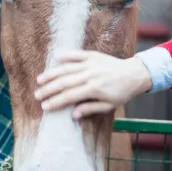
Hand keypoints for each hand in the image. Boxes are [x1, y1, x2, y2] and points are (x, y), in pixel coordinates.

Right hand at [34, 51, 151, 118]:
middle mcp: (90, 75)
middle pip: (64, 82)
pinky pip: (77, 54)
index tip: (44, 107)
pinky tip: (55, 57)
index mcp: (94, 89)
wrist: (134, 74)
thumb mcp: (108, 105)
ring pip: (67, 68)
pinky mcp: (93, 55)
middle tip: (37, 95)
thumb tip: (73, 115)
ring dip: (52, 74)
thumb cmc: (122, 93)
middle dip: (49, 89)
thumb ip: (90, 109)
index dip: (56, 102)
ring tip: (39, 80)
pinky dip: (66, 55)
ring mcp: (91, 64)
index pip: (70, 96)